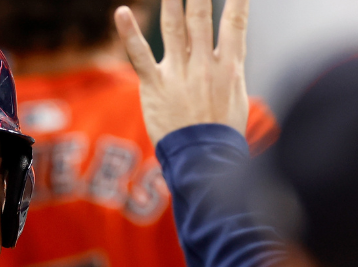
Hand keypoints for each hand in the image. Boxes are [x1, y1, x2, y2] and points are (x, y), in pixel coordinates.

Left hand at [115, 0, 249, 145]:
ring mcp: (179, 74)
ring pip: (173, 28)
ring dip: (170, 1)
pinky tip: (121, 12)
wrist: (203, 160)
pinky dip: (130, 33)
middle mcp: (205, 65)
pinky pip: (140, 55)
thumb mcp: (236, 96)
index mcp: (229, 67)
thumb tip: (230, 48)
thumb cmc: (221, 131)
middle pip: (201, 18)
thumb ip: (230, 67)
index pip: (235, 23)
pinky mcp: (155, 85)